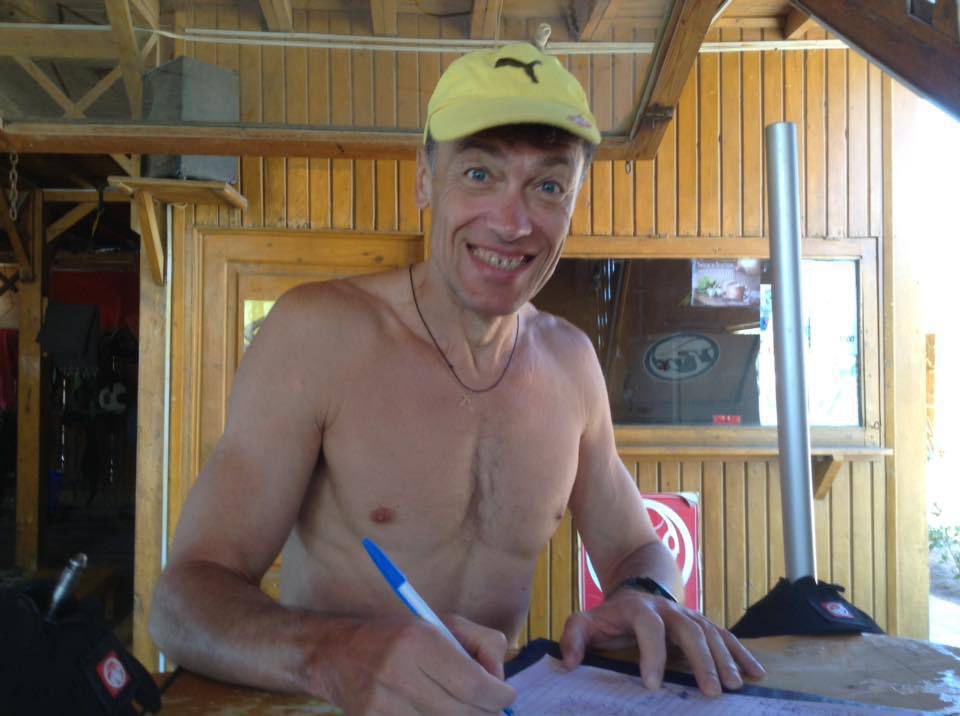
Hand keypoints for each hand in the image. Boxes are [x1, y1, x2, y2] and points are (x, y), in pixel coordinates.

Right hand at [324, 616, 515, 714]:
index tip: (507, 697)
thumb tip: (499, 679)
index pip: (474, 684)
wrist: (335, 653)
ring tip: (461, 707)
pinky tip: (435, 710)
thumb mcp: (439, 623)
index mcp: (419, 640)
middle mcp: (400, 673)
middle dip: (485, 712)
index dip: (499, 697)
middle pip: (463, 712)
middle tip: (489, 706)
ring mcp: (383, 705)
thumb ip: (480, 643)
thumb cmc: (396, 635)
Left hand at [559, 590, 764, 696]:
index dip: (651, 654)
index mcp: (639, 609)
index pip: (648, 627)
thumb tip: (570, 664)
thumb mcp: (586, 620)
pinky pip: (726, 636)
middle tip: (710, 692)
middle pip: (689, 629)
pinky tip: (756, 673)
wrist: (636, 586)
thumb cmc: (610, 615)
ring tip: (734, 687)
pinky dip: (742, 653)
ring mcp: (689, 614)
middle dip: (701, 660)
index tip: (652, 684)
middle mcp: (668, 609)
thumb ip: (575, 638)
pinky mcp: (703, 622)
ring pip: (711, 633)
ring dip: (725, 660)